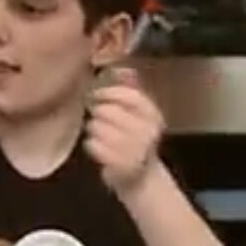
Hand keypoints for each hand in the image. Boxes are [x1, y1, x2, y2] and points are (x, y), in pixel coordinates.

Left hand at [85, 71, 166, 195]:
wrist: (141, 178)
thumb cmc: (135, 139)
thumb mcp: (139, 114)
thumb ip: (130, 89)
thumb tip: (122, 67)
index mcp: (154, 115)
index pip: (130, 95)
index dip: (109, 92)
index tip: (97, 93)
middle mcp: (148, 132)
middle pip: (108, 111)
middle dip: (98, 112)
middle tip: (99, 117)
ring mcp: (135, 150)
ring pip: (97, 127)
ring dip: (93, 129)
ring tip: (100, 133)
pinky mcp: (121, 165)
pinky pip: (93, 145)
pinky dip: (91, 145)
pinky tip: (97, 146)